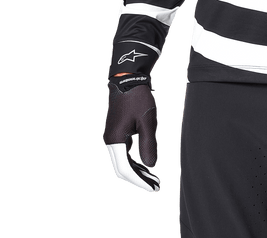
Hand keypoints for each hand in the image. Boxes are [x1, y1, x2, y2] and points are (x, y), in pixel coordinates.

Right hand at [103, 74, 160, 193]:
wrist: (128, 77)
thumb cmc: (138, 96)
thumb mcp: (147, 121)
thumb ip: (149, 144)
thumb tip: (151, 166)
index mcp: (115, 140)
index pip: (125, 169)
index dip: (139, 181)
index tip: (153, 188)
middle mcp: (110, 141)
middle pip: (122, 169)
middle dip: (139, 179)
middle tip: (157, 187)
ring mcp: (112, 137)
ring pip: (123, 161)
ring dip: (138, 171)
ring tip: (155, 179)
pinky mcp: (117, 132)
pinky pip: (124, 153)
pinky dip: (135, 161)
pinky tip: (147, 164)